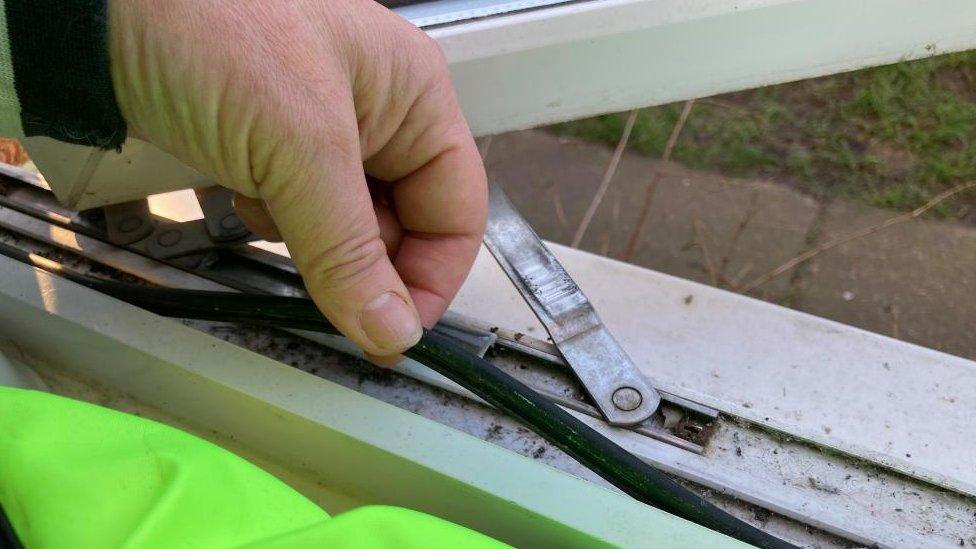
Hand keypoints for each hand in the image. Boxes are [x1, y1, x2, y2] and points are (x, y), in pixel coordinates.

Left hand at [109, 0, 486, 358]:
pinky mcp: (270, 140)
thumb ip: (350, 249)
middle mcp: (380, 111)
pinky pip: (296, 206)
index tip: (393, 334)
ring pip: (344, 222)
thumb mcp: (297, 147)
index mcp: (416, 95)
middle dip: (358, 255)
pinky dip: (270, 214)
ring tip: (262, 200)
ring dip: (308, 236)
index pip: (457, 212)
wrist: (91, 3)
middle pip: (402, 222)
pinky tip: (236, 189)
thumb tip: (394, 333)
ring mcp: (322, 126)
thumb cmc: (211, 32)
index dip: (432, 278)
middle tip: (317, 277)